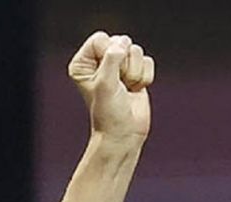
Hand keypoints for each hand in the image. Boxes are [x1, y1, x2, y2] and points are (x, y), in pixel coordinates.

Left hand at [68, 31, 154, 146]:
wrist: (124, 134)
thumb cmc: (109, 113)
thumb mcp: (106, 84)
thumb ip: (112, 60)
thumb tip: (123, 43)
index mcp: (83, 63)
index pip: (100, 39)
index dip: (110, 55)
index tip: (108, 77)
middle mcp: (98, 61)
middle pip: (120, 41)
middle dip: (125, 65)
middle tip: (119, 85)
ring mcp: (118, 66)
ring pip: (136, 50)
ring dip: (135, 73)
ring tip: (126, 89)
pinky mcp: (135, 71)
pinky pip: (147, 61)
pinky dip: (145, 77)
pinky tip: (135, 90)